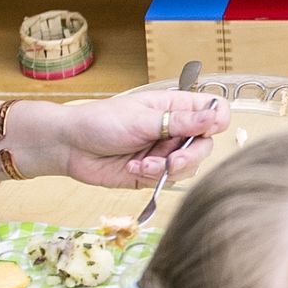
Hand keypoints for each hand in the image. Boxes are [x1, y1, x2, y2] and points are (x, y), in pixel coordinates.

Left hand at [51, 85, 228, 188]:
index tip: (207, 130)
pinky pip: (168, 180)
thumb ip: (180, 121)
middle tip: (172, 161)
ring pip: (190, 167)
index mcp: (176, 107)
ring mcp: (165, 152)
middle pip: (206, 145)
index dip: (217, 121)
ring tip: (143, 164)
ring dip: (168, 168)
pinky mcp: (154, 173)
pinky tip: (134, 168)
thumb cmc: (101, 121)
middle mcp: (175, 130)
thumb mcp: (143, 119)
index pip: (214, 111)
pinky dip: (153, 176)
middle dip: (190, 156)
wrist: (70, 146)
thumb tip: (215, 116)